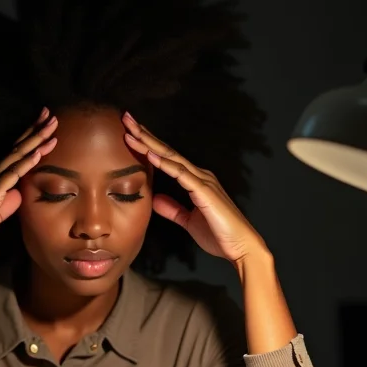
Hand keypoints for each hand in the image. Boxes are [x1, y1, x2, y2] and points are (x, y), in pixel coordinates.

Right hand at [0, 107, 57, 269]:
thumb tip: (18, 194)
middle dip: (35, 132)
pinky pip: (10, 176)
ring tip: (52, 125)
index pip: (12, 157)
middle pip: (16, 150)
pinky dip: (25, 164)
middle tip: (51, 114)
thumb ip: (5, 206)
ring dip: (35, 141)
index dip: (29, 141)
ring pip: (16, 157)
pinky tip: (37, 153)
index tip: (43, 128)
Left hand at [122, 112, 266, 265]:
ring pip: (172, 158)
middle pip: (167, 151)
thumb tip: (154, 200)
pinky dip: (166, 163)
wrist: (240, 248)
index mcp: (195, 181)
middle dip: (145, 135)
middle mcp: (199, 176)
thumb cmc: (219, 234)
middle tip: (126, 119)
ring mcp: (203, 182)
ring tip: (133, 131)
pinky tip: (151, 155)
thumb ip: (173, 209)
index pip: (167, 158)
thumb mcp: (188, 220)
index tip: (130, 134)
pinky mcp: (205, 192)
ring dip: (151, 144)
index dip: (148, 145)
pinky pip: (182, 174)